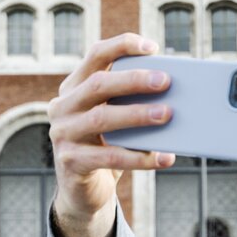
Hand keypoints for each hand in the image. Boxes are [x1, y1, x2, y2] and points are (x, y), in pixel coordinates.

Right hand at [48, 34, 175, 236]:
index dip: (122, 46)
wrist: (83, 191)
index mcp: (74, 87)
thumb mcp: (115, 119)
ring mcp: (62, 134)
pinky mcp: (70, 162)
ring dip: (137, 115)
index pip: (95, 55)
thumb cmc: (106, 145)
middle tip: (165, 81)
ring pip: (102, 119)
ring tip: (168, 114)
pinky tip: (164, 157)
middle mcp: (62, 106)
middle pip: (98, 84)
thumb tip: (174, 92)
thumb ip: (130, 102)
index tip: (152, 47)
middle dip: (133, 80)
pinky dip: (140, 157)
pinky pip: (109, 157)